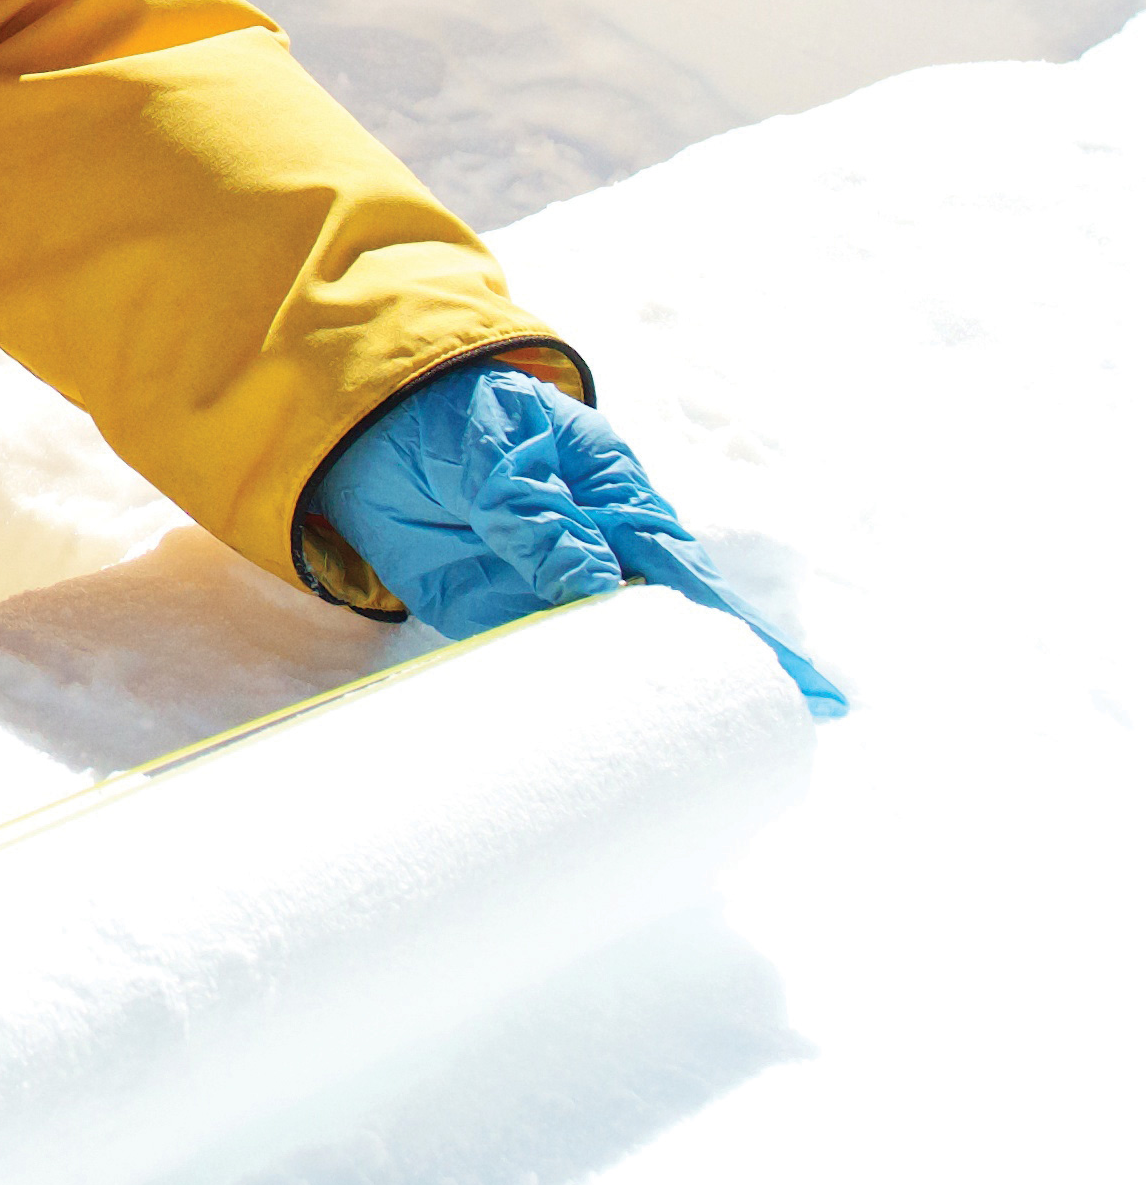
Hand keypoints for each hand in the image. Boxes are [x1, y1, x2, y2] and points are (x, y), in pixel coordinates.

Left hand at [308, 362, 847, 717]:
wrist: (371, 422)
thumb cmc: (462, 416)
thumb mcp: (503, 455)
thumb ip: (542, 519)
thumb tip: (600, 589)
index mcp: (621, 503)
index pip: (695, 579)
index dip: (753, 635)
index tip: (813, 690)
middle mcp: (602, 557)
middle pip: (671, 634)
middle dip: (722, 689)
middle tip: (776, 749)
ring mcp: (550, 593)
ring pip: (608, 661)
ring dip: (643, 708)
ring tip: (697, 768)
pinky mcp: (495, 618)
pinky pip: (538, 670)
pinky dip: (564, 706)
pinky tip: (593, 752)